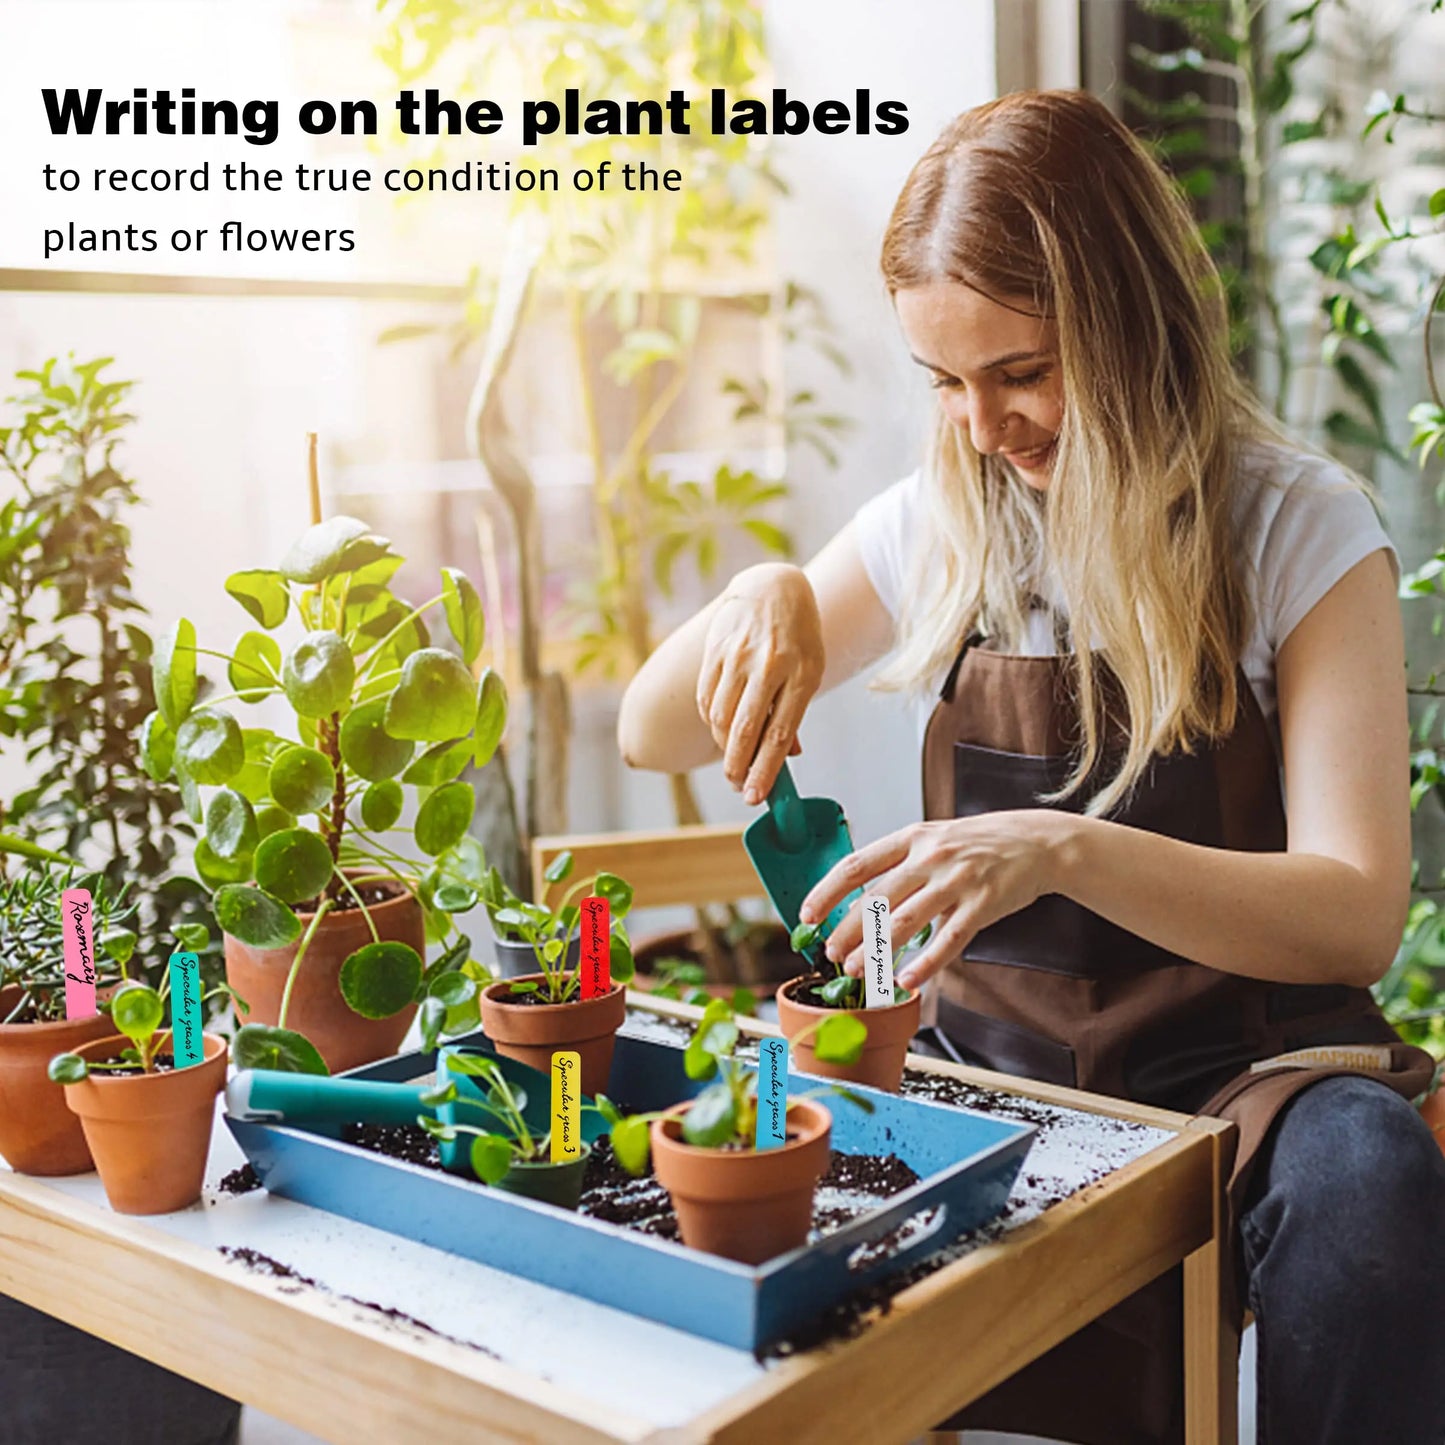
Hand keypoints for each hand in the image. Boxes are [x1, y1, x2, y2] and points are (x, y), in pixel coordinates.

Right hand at [697, 564, 822, 804]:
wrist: (771, 587)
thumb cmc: (797, 638)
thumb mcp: (811, 670)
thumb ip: (794, 712)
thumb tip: (788, 756)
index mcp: (801, 673)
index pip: (780, 732)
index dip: (766, 769)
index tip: (756, 797)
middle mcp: (768, 665)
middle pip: (746, 730)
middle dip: (738, 767)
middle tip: (738, 787)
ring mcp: (738, 657)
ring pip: (721, 718)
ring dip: (724, 748)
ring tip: (733, 761)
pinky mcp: (715, 652)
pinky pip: (707, 700)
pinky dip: (713, 723)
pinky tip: (721, 731)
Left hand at [797, 812, 1074, 989]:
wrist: (1038, 842)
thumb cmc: (979, 845)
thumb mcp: (934, 840)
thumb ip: (900, 865)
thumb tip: (859, 901)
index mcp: (911, 839)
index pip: (856, 865)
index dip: (828, 891)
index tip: (807, 915)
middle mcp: (930, 856)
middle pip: (876, 898)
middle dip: (847, 930)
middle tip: (830, 954)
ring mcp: (957, 880)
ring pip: (905, 921)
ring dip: (876, 950)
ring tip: (856, 970)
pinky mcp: (983, 904)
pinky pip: (949, 940)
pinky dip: (926, 963)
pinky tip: (907, 981)